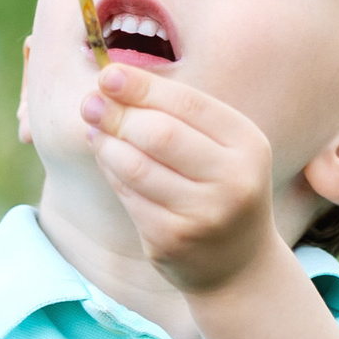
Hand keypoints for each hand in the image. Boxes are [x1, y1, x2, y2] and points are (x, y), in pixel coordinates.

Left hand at [81, 62, 279, 298]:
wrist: (238, 265)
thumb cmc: (221, 189)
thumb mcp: (221, 148)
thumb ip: (178, 115)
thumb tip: (114, 83)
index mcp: (249, 144)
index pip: (189, 104)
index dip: (143, 86)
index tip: (108, 73)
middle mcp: (233, 180)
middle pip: (160, 134)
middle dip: (118, 114)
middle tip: (89, 103)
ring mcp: (202, 215)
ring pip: (136, 167)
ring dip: (106, 144)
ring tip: (94, 129)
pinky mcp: (172, 240)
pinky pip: (128, 196)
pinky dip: (111, 172)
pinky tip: (105, 159)